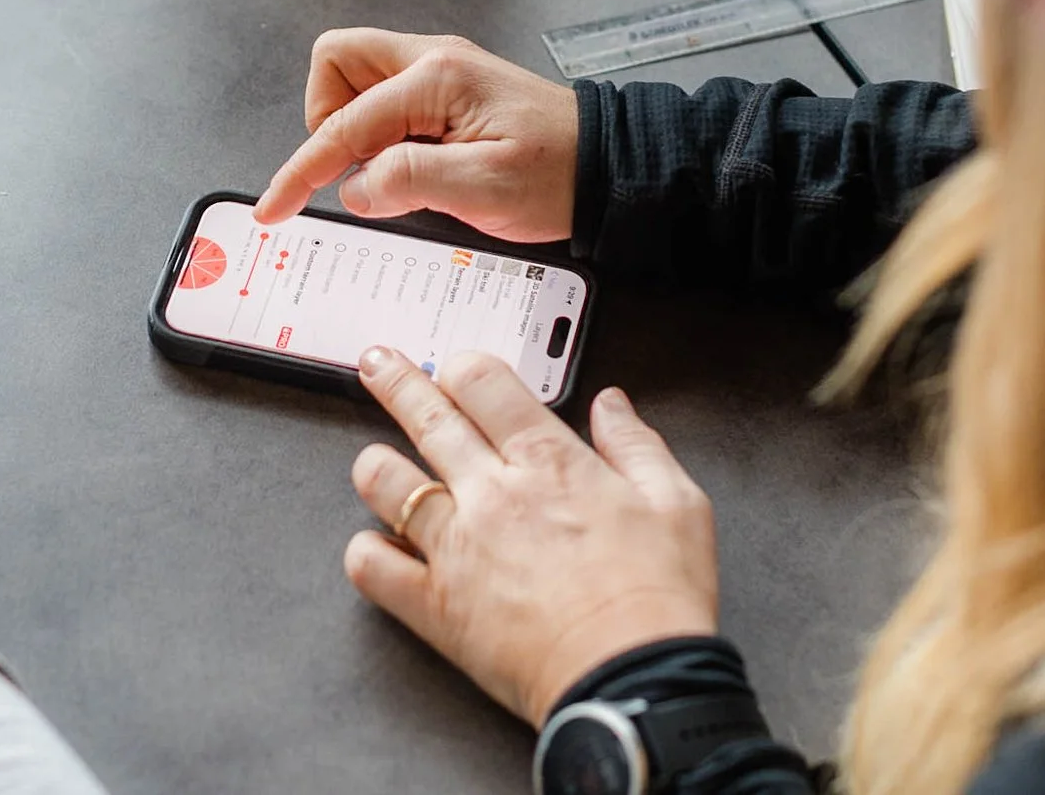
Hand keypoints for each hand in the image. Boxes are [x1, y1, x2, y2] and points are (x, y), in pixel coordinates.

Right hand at [254, 29, 578, 240]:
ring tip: (386, 172)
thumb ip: (410, 181)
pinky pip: (384, 95)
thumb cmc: (560, 175)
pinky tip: (408, 166)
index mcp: (438, 77)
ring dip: (352, 123)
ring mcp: (438, 68)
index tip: (274, 208)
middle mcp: (433, 58)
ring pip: (356, 75)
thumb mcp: (485, 190)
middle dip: (324, 117)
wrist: (610, 166)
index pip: (345, 123)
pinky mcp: (445, 88)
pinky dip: (378, 131)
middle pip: (337, 60)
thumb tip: (355, 186)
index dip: (302, 170)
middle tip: (351, 170)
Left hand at [346, 349, 718, 725]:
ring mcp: (456, 549)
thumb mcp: (678, 503)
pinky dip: (367, 552)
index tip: (456, 368)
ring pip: (385, 483)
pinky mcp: (435, 607)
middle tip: (378, 364)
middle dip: (395, 381)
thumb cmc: (657, 599)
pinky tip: (377, 545)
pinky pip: (373, 567)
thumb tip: (612, 405)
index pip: (483, 383)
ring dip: (376, 465)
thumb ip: (638, 444)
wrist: (634, 680)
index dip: (463, 367)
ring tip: (374, 459)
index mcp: (549, 462)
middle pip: (426, 417)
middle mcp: (493, 495)